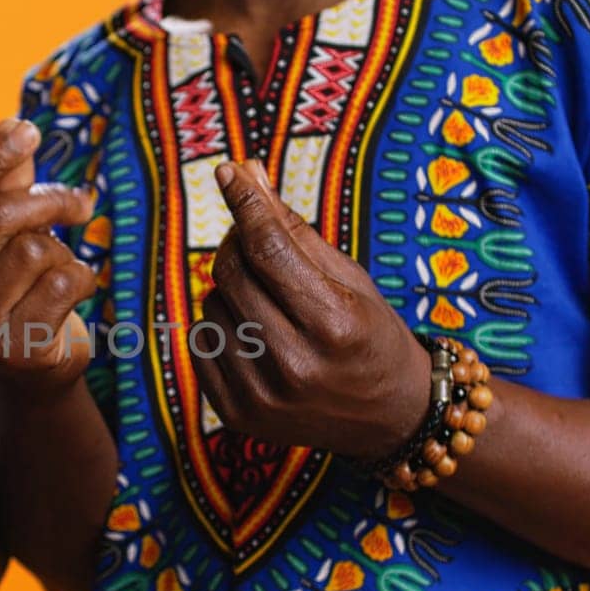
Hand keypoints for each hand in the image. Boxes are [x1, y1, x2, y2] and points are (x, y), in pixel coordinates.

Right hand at [0, 120, 96, 392]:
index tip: (27, 129)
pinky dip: (81, 278)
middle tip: (81, 203)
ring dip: (61, 251)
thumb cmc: (19, 284)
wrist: (35, 363)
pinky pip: (64, 282)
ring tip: (56, 270)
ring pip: (35, 250)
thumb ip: (6, 182)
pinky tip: (69, 295)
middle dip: (49, 201)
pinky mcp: (15, 349)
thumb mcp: (7, 231)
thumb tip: (10, 123)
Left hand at [191, 161, 429, 459]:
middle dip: (239, 243)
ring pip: (210, 304)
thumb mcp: (349, 278)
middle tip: (256, 240)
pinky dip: (220, 325)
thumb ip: (294, 229)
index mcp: (334, 325)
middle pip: (233, 273)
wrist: (388, 419)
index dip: (246, 203)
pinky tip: (255, 334)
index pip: (270, 249)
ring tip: (272, 305)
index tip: (229, 172)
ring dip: (232, 290)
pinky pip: (201, 342)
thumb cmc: (371, 335)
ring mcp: (261, 395)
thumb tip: (247, 173)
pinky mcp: (237, 414)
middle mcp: (295, 364)